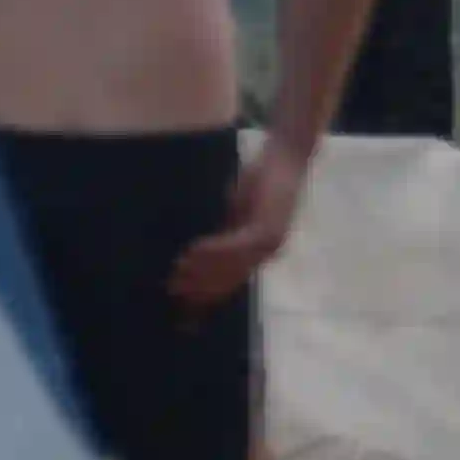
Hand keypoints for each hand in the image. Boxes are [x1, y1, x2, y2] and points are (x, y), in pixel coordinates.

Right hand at [170, 138, 311, 316]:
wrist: (288, 156)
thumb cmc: (262, 181)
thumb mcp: (238, 212)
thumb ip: (223, 235)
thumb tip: (195, 255)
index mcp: (259, 252)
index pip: (230, 283)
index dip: (205, 295)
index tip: (180, 303)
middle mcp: (267, 253)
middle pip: (229, 281)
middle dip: (199, 288)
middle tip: (171, 289)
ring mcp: (270, 242)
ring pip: (232, 267)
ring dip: (202, 272)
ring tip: (177, 272)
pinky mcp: (268, 226)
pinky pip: (238, 245)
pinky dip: (215, 250)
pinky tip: (194, 250)